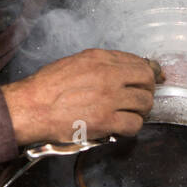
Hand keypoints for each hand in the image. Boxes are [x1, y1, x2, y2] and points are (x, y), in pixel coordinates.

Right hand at [1, 49, 161, 145]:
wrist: (31, 107)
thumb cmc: (46, 87)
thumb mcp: (75, 63)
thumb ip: (100, 65)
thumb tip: (120, 70)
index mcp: (100, 59)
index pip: (138, 62)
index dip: (150, 71)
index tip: (155, 77)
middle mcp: (108, 76)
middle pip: (147, 82)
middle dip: (147, 91)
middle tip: (140, 99)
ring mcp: (109, 99)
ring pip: (144, 104)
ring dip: (140, 111)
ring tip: (129, 115)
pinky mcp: (105, 121)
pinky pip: (134, 124)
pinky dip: (131, 127)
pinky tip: (122, 127)